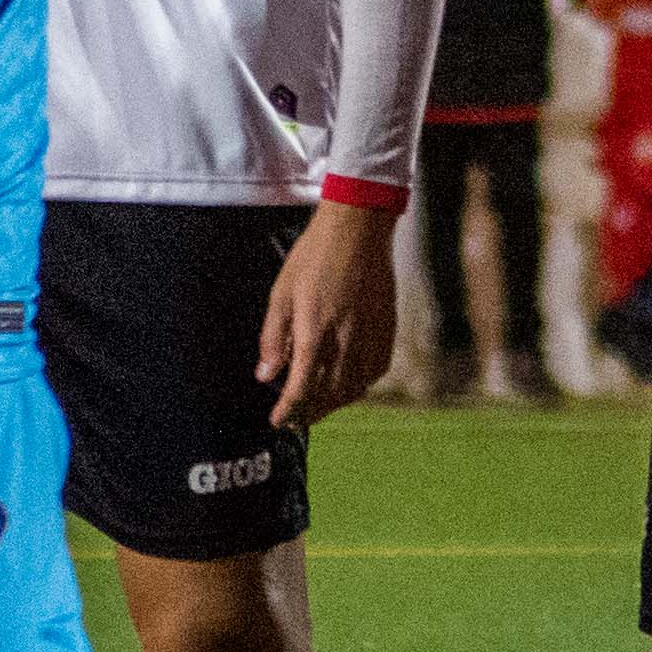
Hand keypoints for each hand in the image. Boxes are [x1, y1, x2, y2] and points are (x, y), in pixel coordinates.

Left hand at [258, 198, 402, 425]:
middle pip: (330, 395)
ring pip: (355, 387)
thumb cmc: (314, 256)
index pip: (300, 388)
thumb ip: (273, 337)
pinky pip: (376, 370)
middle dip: (311, 412)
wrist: (358, 230)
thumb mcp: (281, 293)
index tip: (277, 421)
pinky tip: (351, 382)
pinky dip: (361, 384)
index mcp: (315, 331)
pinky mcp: (386, 328)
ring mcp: (370, 335)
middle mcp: (345, 340)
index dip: (287, 411)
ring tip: (321, 404)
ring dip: (336, 402)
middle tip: (297, 417)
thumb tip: (265, 374)